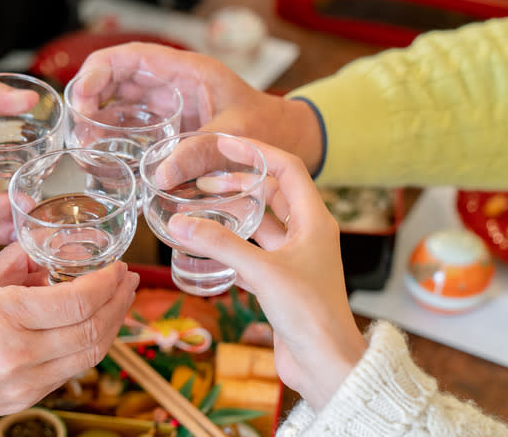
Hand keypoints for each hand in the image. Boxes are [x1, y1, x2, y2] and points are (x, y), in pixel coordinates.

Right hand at [78, 42, 323, 172]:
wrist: (289, 142)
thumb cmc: (269, 128)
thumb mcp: (236, 136)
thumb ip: (200, 152)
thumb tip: (161, 176)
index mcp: (186, 71)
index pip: (130, 56)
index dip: (99, 71)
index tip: (83, 98)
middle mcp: (172, 85)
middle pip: (116, 78)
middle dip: (91, 98)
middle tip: (81, 130)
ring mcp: (169, 107)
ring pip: (120, 103)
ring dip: (99, 121)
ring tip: (87, 147)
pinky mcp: (170, 130)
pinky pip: (134, 128)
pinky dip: (116, 139)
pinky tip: (104, 157)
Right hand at [166, 137, 365, 411]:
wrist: (326, 364)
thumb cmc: (309, 314)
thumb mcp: (263, 272)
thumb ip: (221, 245)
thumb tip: (181, 223)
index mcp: (315, 220)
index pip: (288, 169)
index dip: (258, 151)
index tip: (226, 143)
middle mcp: (307, 234)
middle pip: (272, 193)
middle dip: (240, 182)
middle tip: (204, 177)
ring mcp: (295, 258)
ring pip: (262, 224)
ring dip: (235, 213)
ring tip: (201, 206)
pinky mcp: (283, 281)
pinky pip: (255, 251)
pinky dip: (233, 244)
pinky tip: (208, 245)